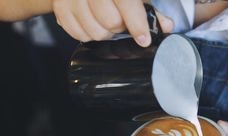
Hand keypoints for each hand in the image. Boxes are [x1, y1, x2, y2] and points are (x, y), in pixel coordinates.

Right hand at [52, 0, 173, 44]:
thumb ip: (153, 8)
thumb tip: (166, 25)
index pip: (125, 2)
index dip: (137, 24)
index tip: (144, 39)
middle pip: (109, 21)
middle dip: (120, 28)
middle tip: (122, 23)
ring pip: (93, 31)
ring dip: (105, 33)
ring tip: (108, 22)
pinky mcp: (60, 7)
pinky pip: (77, 33)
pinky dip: (88, 34)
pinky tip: (93, 23)